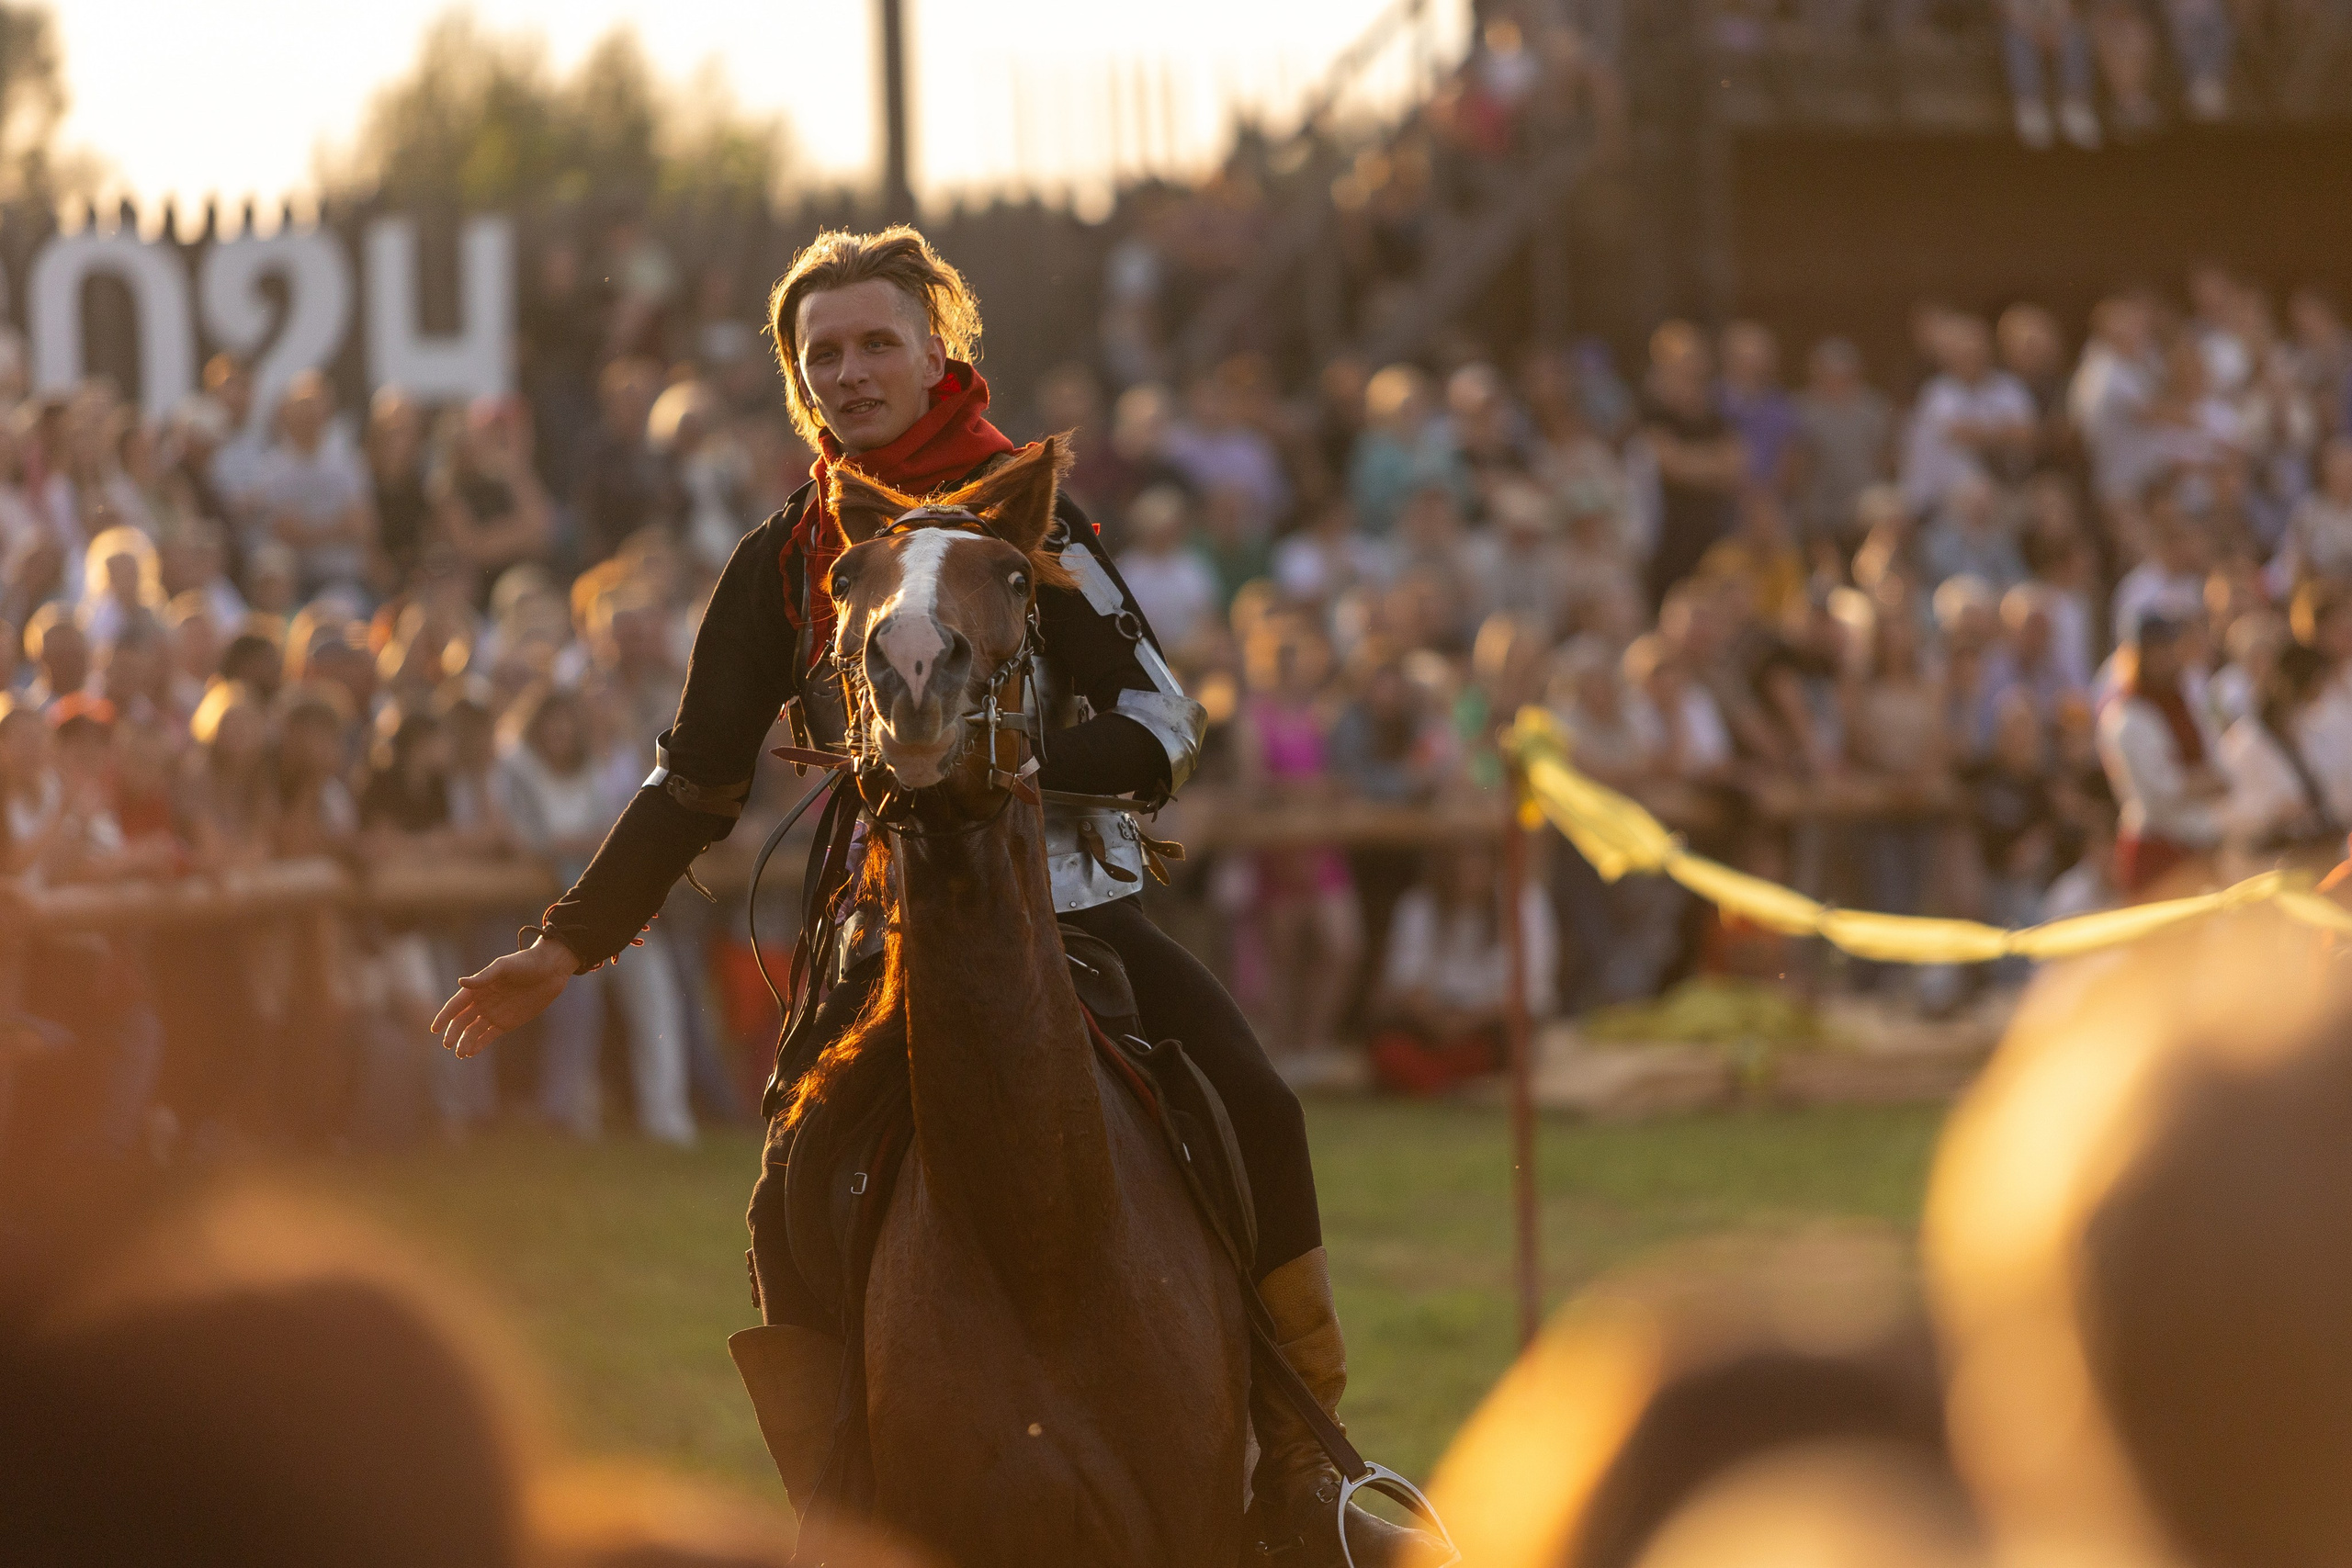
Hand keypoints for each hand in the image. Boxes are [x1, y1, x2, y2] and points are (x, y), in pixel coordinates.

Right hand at [432, 937, 577, 1057]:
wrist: (550, 970)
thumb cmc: (525, 963)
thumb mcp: (504, 967)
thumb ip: (484, 978)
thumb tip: (461, 982)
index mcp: (478, 988)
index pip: (456, 1005)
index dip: (444, 1016)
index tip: (434, 1029)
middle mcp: (482, 1002)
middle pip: (462, 1021)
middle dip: (453, 1032)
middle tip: (447, 1044)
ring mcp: (493, 1014)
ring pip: (473, 1031)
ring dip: (465, 1042)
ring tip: (460, 1053)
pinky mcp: (506, 1023)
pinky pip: (488, 1036)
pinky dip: (479, 1044)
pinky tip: (470, 1052)